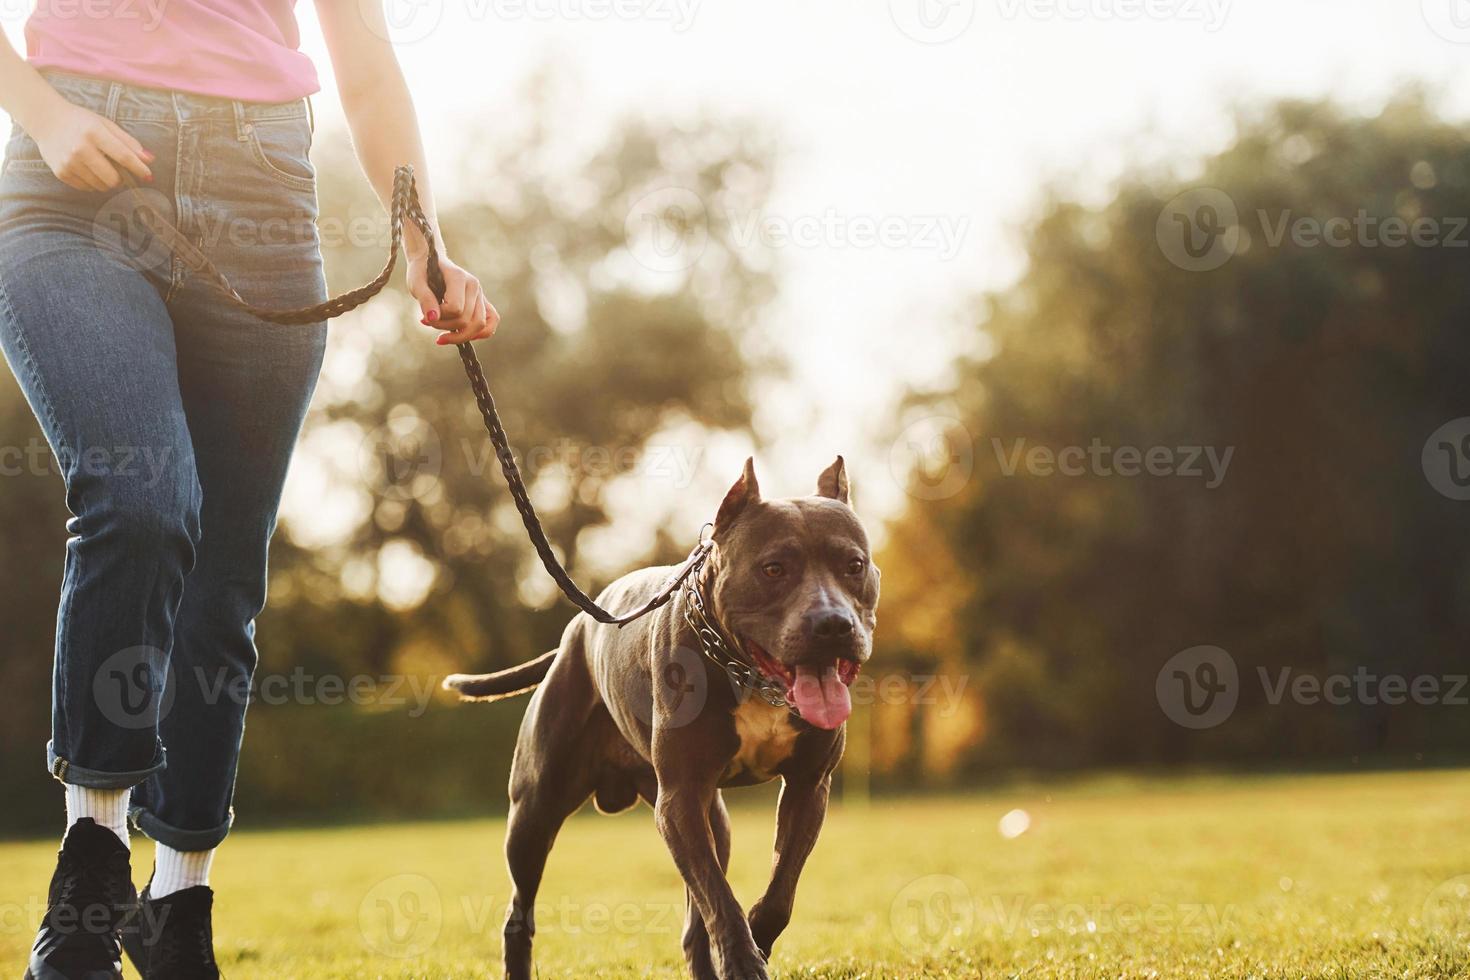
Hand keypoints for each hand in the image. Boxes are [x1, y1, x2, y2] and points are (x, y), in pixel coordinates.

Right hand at [29, 100, 152, 191]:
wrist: (46, 121)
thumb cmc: (81, 122)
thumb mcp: (105, 125)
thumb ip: (128, 142)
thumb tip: (150, 159)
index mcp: (94, 133)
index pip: (123, 156)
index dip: (139, 169)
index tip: (148, 176)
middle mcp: (80, 149)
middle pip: (112, 178)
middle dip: (120, 178)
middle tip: (116, 170)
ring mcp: (69, 162)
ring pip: (101, 186)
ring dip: (106, 181)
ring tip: (99, 166)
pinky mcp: (61, 172)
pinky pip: (87, 188)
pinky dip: (92, 182)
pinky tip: (86, 169)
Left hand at [407, 251, 498, 344]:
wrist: (431, 262)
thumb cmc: (422, 273)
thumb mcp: (416, 284)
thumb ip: (425, 299)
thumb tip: (433, 318)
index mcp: (459, 277)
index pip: (455, 308)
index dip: (439, 318)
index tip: (425, 316)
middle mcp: (474, 286)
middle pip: (467, 320)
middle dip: (445, 328)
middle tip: (429, 323)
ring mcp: (481, 294)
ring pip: (479, 325)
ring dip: (459, 335)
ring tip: (442, 335)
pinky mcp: (483, 302)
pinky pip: (492, 322)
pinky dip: (480, 334)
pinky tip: (464, 337)